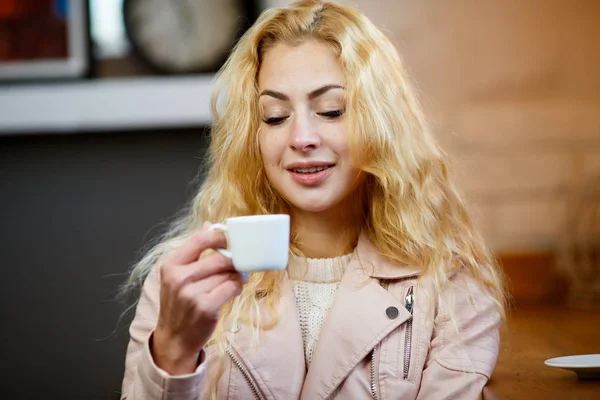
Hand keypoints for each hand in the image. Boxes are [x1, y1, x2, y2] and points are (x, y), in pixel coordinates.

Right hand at [151, 223, 244, 374]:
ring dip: (236, 275)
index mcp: (171, 265)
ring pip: (228, 273)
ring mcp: (192, 293)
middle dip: (234, 260)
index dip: (220, 236)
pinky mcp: (206, 307)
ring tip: (234, 278)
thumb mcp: (177, 275)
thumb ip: (193, 251)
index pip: (200, 239)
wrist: (174, 338)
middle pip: (220, 257)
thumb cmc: (179, 304)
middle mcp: (179, 278)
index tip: (231, 238)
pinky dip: (237, 286)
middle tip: (240, 263)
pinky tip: (233, 289)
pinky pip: (232, 287)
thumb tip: (208, 225)